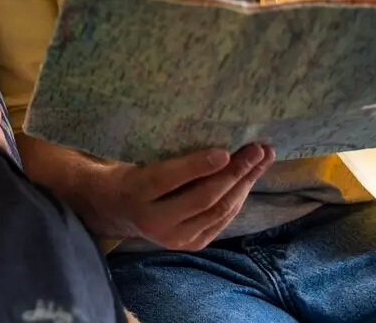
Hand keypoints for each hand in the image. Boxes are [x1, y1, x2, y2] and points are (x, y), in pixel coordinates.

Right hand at [82, 144, 274, 249]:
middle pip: (202, 198)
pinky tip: (249, 179)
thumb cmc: (129, 171)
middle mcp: (154, 221)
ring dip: (244, 184)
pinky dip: (237, 199)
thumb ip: (167, 154)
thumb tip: (209, 131)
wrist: (113, 208)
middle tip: (257, 149)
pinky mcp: (190, 245)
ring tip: (262, 160)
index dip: (198, 166)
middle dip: (234, 173)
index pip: (169, 179)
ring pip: (218, 211)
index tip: (225, 151)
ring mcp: (174, 238)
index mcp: (135, 192)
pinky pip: (221, 221)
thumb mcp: (136, 158)